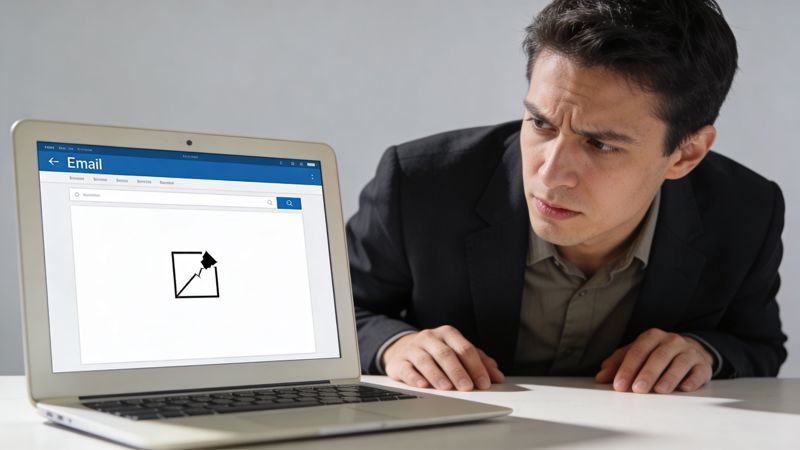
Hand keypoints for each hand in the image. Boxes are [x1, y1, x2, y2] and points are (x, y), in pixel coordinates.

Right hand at [382, 325, 504, 390]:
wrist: (402, 348)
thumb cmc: (436, 352)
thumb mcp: (457, 352)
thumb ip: (479, 361)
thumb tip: (497, 375)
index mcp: (448, 334)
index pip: (465, 348)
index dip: (476, 366)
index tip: (484, 383)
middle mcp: (430, 338)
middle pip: (446, 354)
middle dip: (458, 371)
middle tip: (467, 387)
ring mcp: (413, 349)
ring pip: (426, 360)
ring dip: (437, 375)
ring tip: (447, 388)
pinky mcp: (399, 362)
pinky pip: (407, 368)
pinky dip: (415, 378)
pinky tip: (423, 385)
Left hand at [595, 328, 713, 393]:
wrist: (691, 351)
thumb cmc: (658, 354)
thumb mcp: (638, 353)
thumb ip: (618, 363)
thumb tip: (601, 376)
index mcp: (652, 337)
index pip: (638, 351)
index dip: (627, 368)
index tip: (619, 385)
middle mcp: (671, 341)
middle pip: (658, 356)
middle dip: (647, 373)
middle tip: (637, 389)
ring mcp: (689, 353)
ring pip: (679, 363)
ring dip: (669, 378)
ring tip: (659, 391)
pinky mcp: (703, 366)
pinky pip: (698, 373)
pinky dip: (691, 381)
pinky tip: (683, 389)